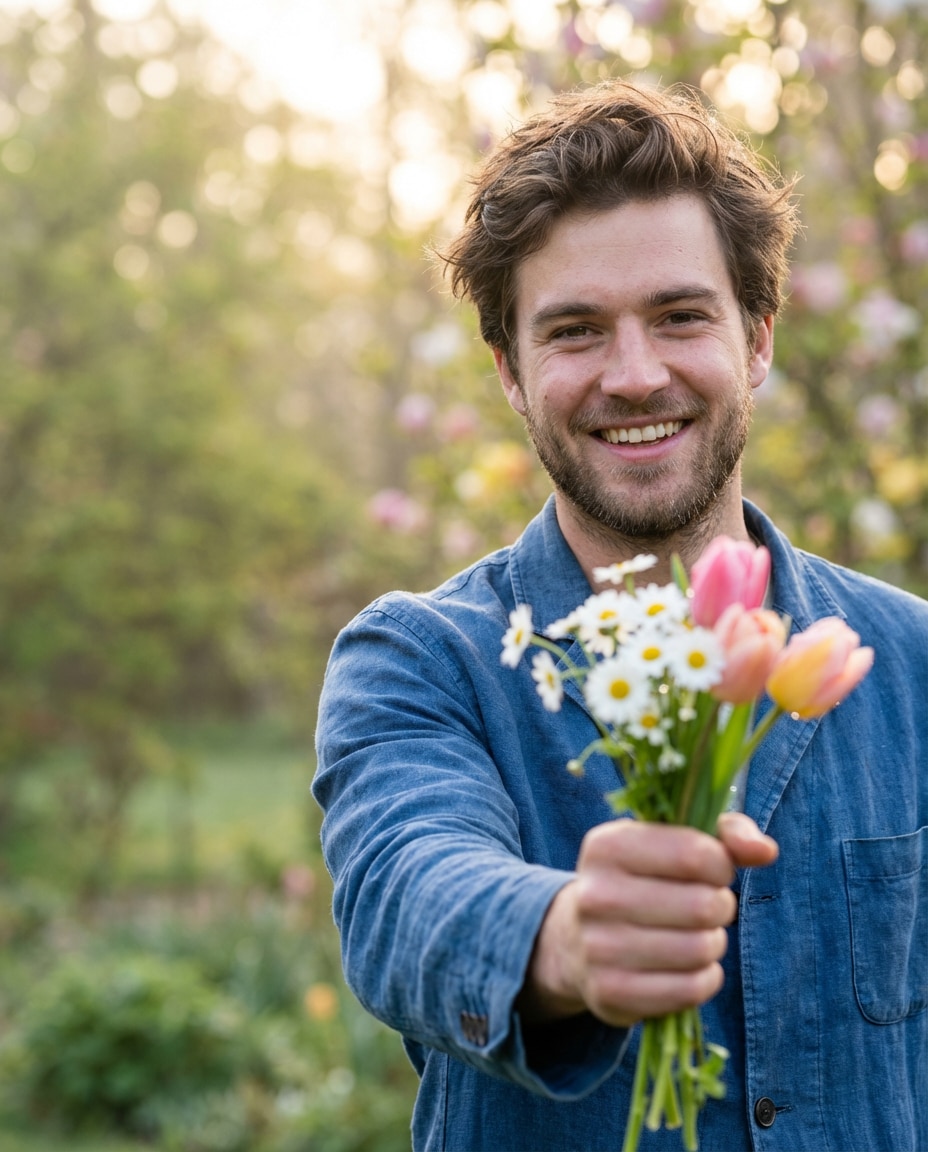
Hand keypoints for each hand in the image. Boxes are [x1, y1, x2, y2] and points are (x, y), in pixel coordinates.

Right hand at [518, 813, 777, 1027]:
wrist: (576, 939)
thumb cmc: (643, 879)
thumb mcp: (673, 840)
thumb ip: (726, 833)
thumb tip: (766, 851)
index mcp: (606, 846)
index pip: (695, 854)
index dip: (721, 865)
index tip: (713, 870)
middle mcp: (594, 895)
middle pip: (702, 906)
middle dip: (719, 906)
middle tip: (705, 907)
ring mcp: (597, 947)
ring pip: (699, 949)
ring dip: (712, 944)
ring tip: (695, 934)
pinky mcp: (609, 993)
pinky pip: (690, 990)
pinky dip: (704, 978)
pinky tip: (688, 966)